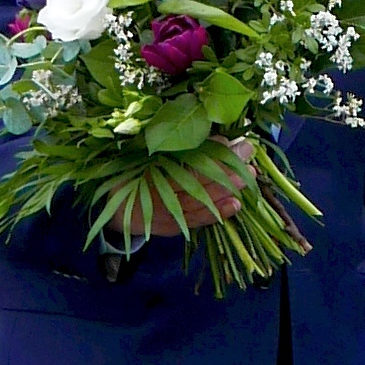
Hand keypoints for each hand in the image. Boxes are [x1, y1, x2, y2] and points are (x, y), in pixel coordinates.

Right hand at [107, 138, 255, 239]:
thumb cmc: (136, 174)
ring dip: (225, 189)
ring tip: (247, 178)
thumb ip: (178, 146)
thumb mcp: (146, 154)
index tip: (230, 140)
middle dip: (223, 167)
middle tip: (247, 154)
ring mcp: (161, 211)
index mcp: (144, 167)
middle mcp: (152, 190)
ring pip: (197, 201)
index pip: (181, 159)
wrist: (116, 209)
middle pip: (192, 179)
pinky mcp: (169, 227)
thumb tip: (220, 138)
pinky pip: (195, 220)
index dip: (207, 152)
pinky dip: (216, 213)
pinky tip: (235, 205)